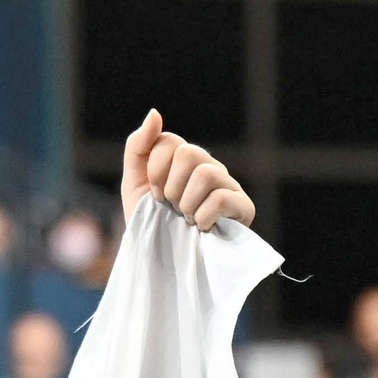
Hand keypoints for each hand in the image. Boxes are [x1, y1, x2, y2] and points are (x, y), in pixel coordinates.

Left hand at [121, 110, 252, 231]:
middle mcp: (209, 166)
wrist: (163, 265)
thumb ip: (138, 147)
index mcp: (184, 159)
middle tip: (171, 208)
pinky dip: (203, 217)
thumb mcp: (134, 184)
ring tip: (187, 219)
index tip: (156, 195)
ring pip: (206, 173)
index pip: (169, 142)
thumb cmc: (151, 224)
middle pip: (189, 153)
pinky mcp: (243, 207)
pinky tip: (202, 228)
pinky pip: (222, 198)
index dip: (155, 172)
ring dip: (186, 204)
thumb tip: (155, 113)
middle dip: (170, 187)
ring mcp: (229, 185)